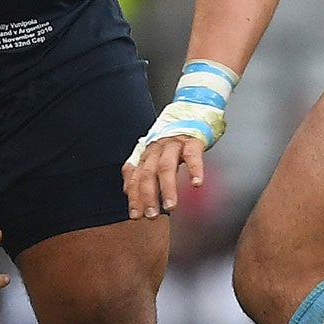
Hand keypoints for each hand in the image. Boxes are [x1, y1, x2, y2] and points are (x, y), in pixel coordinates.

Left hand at [121, 59, 235, 218]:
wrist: (193, 108)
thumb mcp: (154, 152)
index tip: (135, 216)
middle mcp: (157, 147)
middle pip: (148, 173)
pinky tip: (197, 183)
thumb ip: (140, 169)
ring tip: (170, 207)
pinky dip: (195, 169)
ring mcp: (174, 143)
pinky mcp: (193, 139)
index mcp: (147, 152)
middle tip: (151, 216)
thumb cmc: (174, 137)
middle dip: (148, 196)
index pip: (136, 176)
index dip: (134, 196)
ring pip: (167, 166)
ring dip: (167, 188)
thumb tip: (126, 189)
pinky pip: (192, 154)